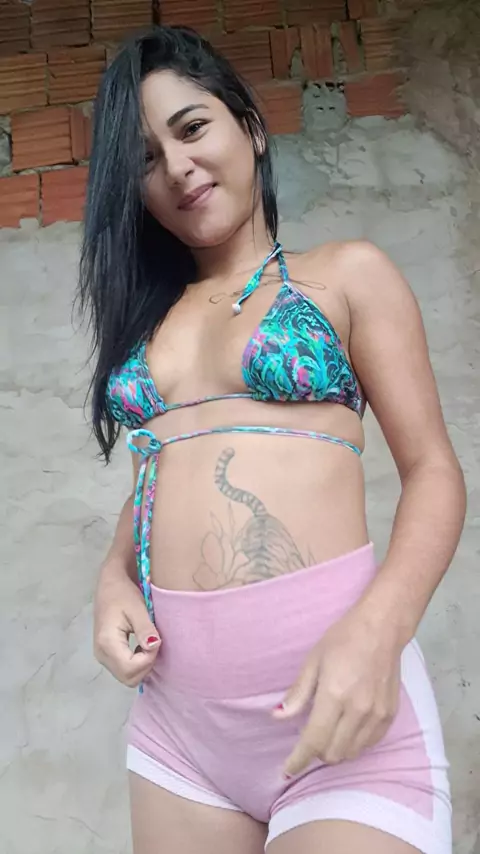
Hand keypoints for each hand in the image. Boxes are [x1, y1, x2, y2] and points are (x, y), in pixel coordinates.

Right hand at [94, 563, 160, 686]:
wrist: (109, 585)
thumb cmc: (123, 593)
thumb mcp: (137, 608)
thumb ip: (144, 629)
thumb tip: (153, 647)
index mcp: (107, 643)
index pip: (130, 669)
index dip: (148, 659)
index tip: (155, 640)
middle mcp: (101, 654)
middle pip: (129, 678)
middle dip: (146, 665)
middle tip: (152, 643)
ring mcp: (102, 657)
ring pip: (127, 677)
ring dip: (142, 665)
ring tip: (148, 643)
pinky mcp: (106, 655)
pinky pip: (124, 670)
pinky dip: (137, 664)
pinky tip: (141, 647)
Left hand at [274, 605, 401, 774]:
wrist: (382, 629)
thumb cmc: (343, 639)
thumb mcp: (313, 661)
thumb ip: (298, 693)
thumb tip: (277, 716)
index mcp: (334, 695)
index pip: (314, 740)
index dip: (298, 759)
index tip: (287, 770)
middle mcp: (357, 710)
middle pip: (332, 753)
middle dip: (316, 753)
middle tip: (309, 738)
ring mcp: (376, 715)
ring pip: (351, 753)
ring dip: (335, 750)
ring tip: (328, 732)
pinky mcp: (390, 715)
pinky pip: (368, 744)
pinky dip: (354, 743)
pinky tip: (347, 728)